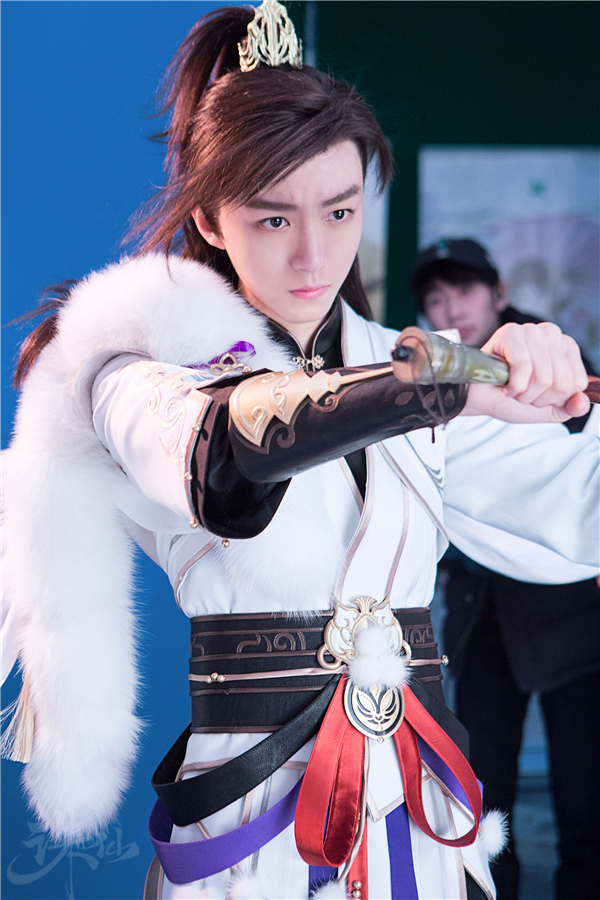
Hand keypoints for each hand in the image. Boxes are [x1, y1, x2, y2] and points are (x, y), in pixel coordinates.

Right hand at [460, 322, 589, 422]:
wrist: (478, 398)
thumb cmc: (510, 397)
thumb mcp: (547, 409)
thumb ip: (570, 408)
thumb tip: (582, 402)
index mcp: (567, 348)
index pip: (577, 383)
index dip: (555, 398)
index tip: (537, 394)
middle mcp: (553, 334)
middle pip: (562, 382)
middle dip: (539, 397)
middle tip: (522, 392)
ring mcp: (532, 331)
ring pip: (543, 377)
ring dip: (524, 393)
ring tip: (512, 388)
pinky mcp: (511, 332)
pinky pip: (524, 368)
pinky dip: (513, 385)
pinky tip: (505, 383)